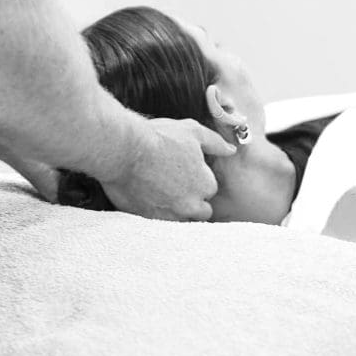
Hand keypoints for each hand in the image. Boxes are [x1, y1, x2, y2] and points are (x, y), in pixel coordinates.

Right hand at [101, 117, 236, 221]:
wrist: (123, 150)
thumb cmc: (159, 137)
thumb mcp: (193, 132)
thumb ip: (215, 143)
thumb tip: (231, 150)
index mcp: (205, 185)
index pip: (209, 190)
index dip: (198, 180)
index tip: (185, 172)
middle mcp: (190, 205)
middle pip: (200, 211)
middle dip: (192, 201)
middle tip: (174, 185)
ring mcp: (169, 214)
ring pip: (180, 221)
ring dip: (175, 210)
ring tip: (160, 193)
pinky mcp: (148, 220)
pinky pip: (158, 224)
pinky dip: (156, 214)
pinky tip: (147, 199)